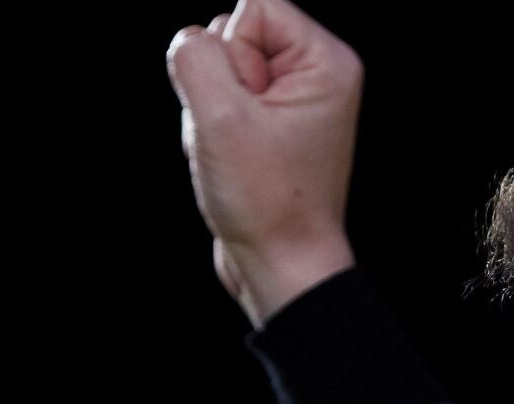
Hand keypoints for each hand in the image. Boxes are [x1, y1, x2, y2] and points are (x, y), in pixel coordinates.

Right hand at [166, 0, 360, 328]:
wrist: (280, 267)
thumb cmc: (266, 202)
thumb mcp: (221, 119)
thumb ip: (196, 58)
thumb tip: (188, 41)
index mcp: (325, 62)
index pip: (253, 6)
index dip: (232, 52)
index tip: (248, 106)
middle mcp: (316, 75)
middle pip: (234, 33)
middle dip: (218, 84)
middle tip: (239, 137)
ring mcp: (292, 102)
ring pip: (219, 70)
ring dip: (208, 110)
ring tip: (231, 154)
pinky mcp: (270, 126)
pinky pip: (220, 101)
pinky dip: (210, 130)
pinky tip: (225, 162)